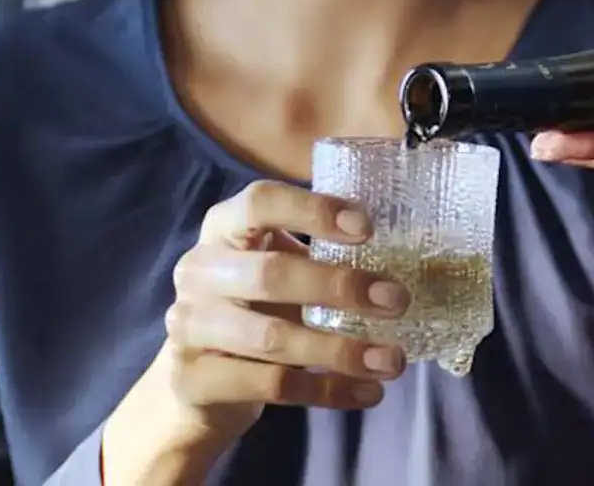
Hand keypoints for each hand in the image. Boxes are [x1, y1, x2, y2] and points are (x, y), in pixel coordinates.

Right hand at [127, 181, 413, 450]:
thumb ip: (321, 256)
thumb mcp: (280, 269)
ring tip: (392, 361)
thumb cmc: (256, 309)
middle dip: (340, 287)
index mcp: (222, 228)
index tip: (367, 227)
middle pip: (271, 274)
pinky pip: (273, 385)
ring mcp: (190, 326)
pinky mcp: (196, 379)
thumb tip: (403, 263)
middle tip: (397, 301)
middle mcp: (198, 271)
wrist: (200, 382)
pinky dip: (327, 390)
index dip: (313, 211)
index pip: (261, 202)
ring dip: (341, 350)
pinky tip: (366, 392)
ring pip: (273, 338)